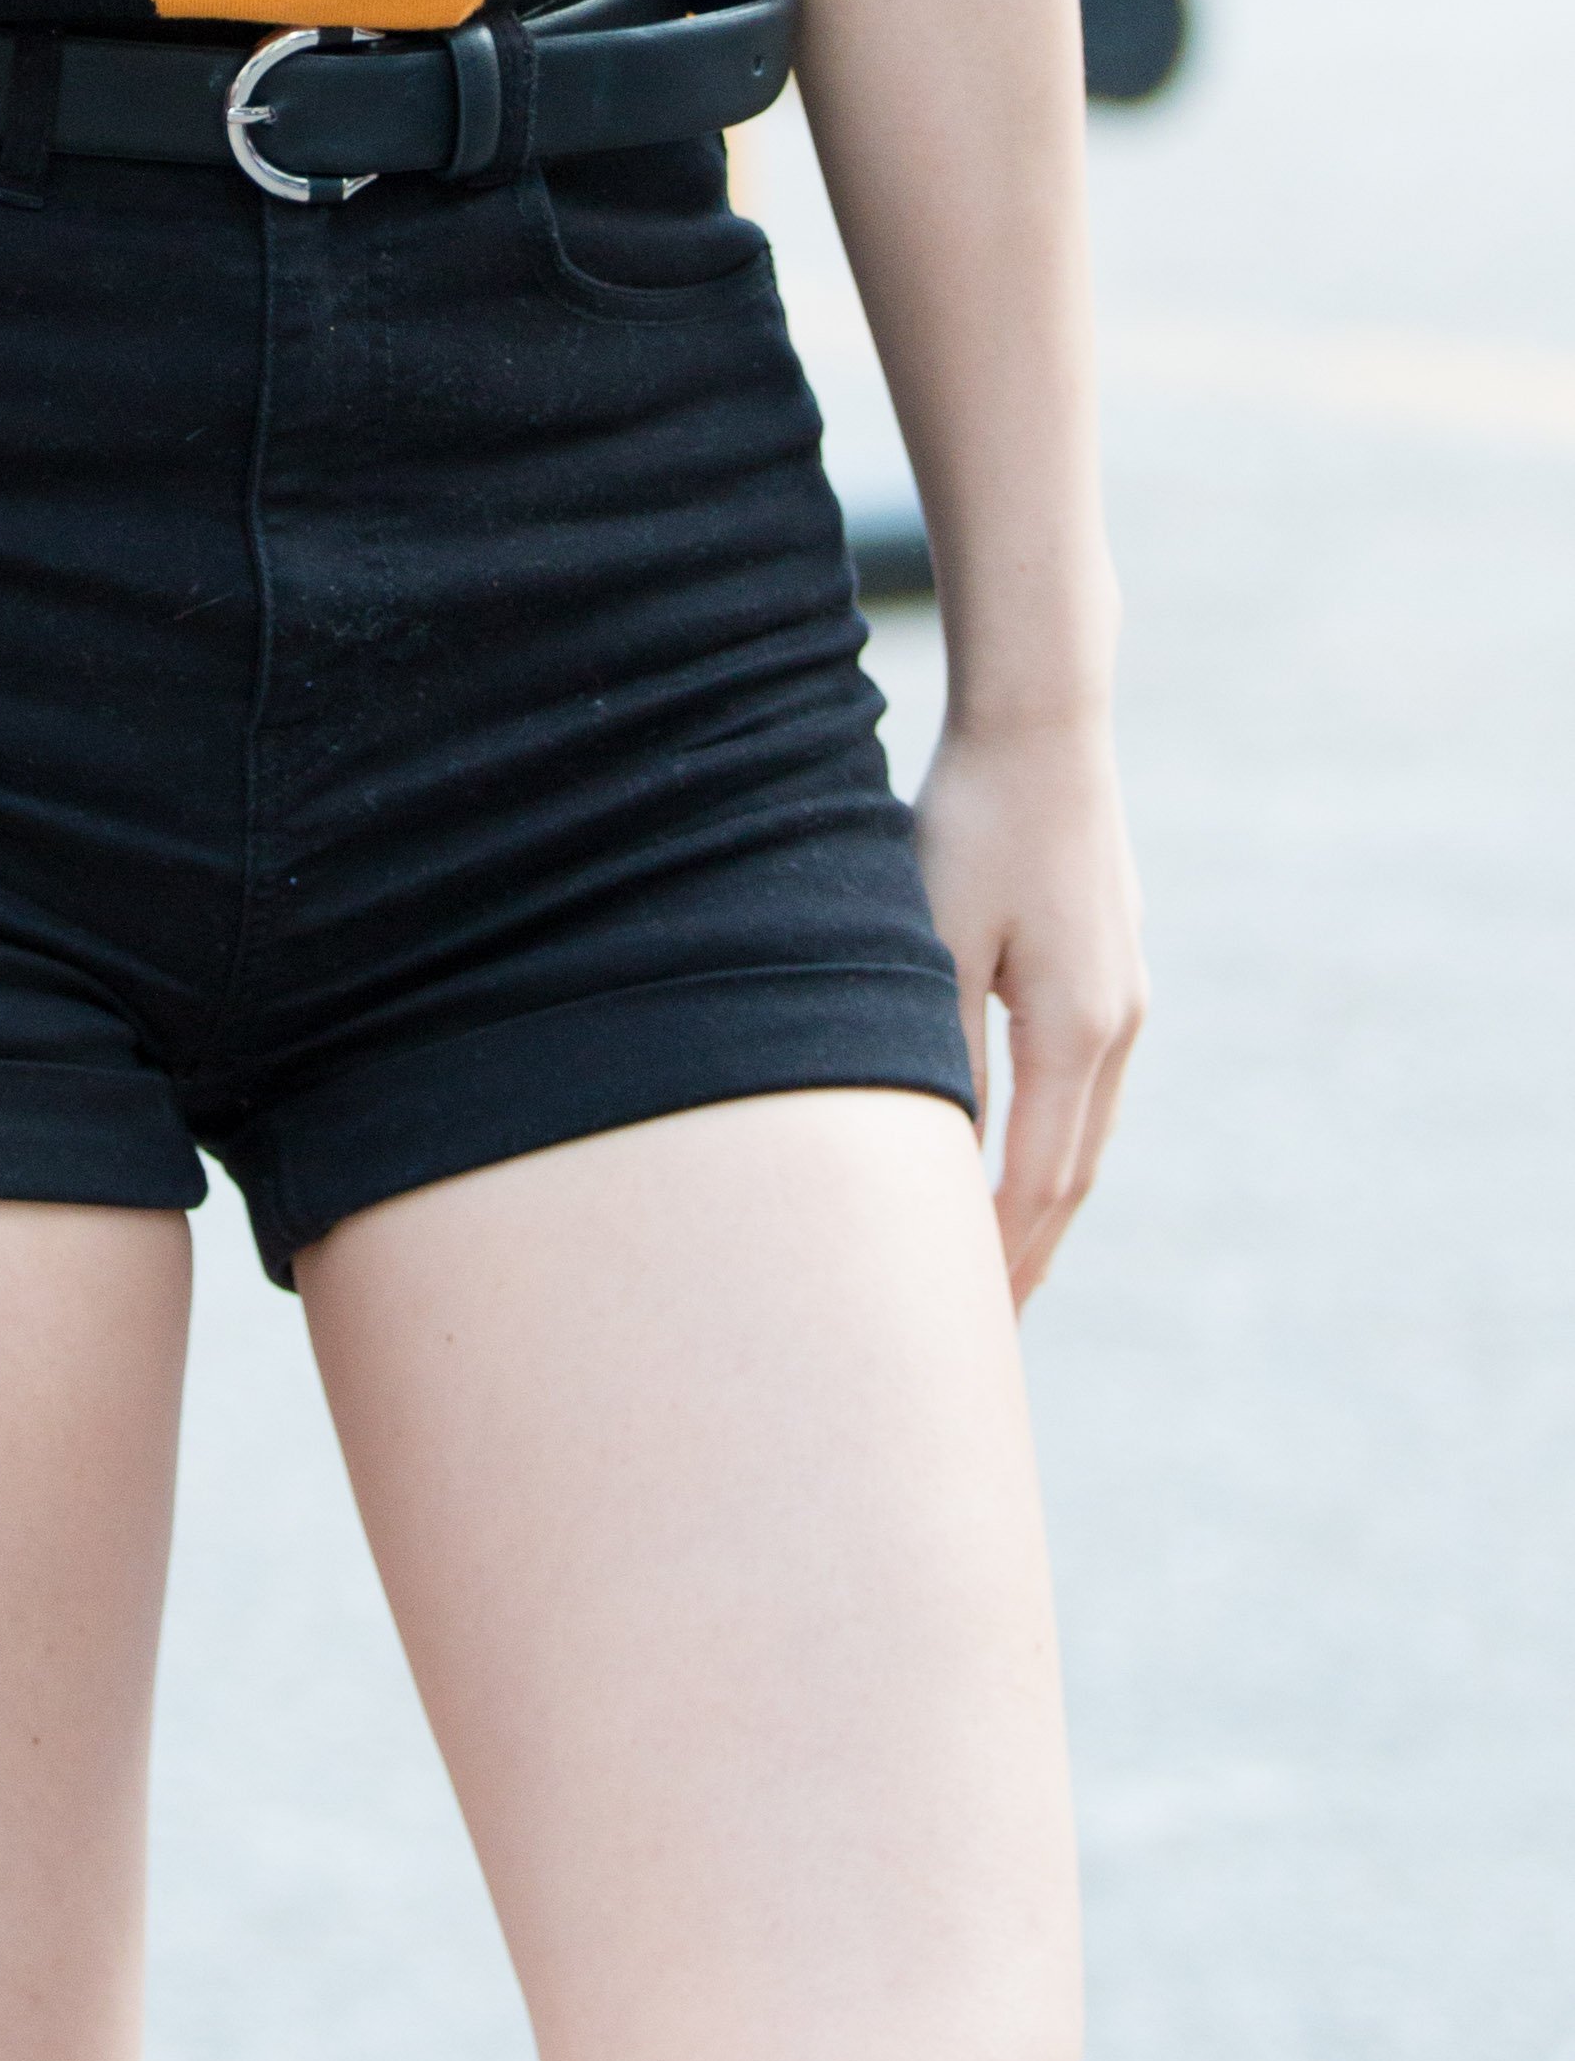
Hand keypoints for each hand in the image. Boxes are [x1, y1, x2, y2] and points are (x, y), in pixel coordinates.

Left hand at [910, 703, 1145, 1307]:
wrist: (1045, 723)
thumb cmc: (973, 822)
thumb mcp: (935, 939)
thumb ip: (945, 1051)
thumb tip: (943, 1156)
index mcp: (1075, 1031)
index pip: (1037, 1182)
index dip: (1001, 1258)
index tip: (966, 1327)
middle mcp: (1116, 1027)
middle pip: (1072, 1176)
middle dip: (1028, 1256)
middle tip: (988, 1338)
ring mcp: (1126, 998)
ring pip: (1086, 1135)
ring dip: (1046, 1205)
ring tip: (1005, 1269)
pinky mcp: (1115, 967)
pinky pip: (1088, 1088)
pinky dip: (1058, 1144)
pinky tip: (1029, 1159)